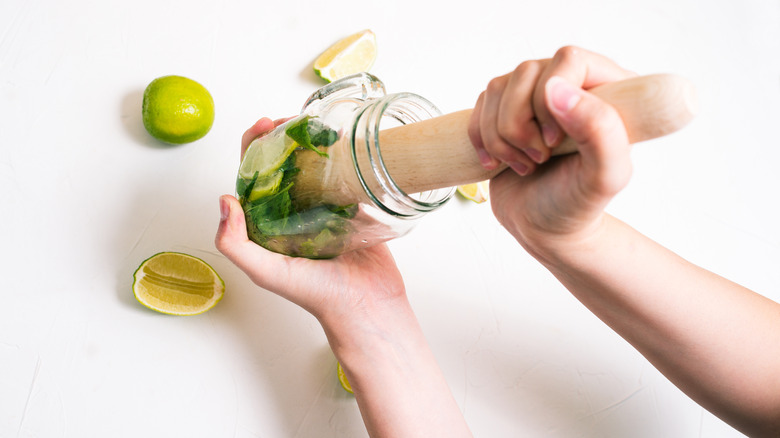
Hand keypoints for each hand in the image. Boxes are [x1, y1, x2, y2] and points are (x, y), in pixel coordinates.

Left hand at [218, 117, 406, 326]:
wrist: (365, 305)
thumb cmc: (316, 295)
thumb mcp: (266, 272)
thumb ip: (236, 244)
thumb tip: (224, 200)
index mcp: (268, 223)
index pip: (253, 176)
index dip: (253, 148)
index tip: (263, 125)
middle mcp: (293, 212)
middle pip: (283, 164)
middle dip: (284, 137)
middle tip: (294, 119)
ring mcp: (324, 208)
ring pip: (313, 166)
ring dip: (313, 143)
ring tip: (319, 124)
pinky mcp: (353, 207)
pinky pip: (344, 176)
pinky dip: (343, 157)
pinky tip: (345, 142)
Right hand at [468, 47, 635, 256]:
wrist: (545, 229)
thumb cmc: (578, 206)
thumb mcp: (604, 177)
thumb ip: (599, 130)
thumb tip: (555, 88)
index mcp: (609, 90)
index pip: (568, 60)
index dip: (551, 98)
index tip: (555, 141)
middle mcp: (571, 85)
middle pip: (525, 73)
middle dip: (521, 126)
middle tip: (541, 159)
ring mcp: (535, 96)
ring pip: (497, 89)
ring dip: (502, 138)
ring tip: (526, 165)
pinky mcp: (505, 111)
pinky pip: (479, 106)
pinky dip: (482, 140)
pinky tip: (501, 163)